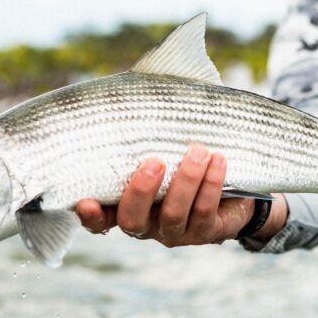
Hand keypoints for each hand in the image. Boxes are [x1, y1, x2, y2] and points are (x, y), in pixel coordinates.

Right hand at [76, 144, 255, 246]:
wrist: (231, 182)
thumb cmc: (184, 156)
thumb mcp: (164, 143)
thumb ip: (147, 126)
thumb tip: (137, 85)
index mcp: (127, 204)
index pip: (100, 218)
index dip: (91, 215)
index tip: (86, 201)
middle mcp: (147, 223)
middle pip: (132, 220)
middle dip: (141, 192)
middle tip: (155, 162)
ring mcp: (175, 231)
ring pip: (173, 215)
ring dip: (185, 181)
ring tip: (198, 152)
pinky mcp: (205, 232)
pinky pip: (204, 213)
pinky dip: (211, 184)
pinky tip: (218, 161)